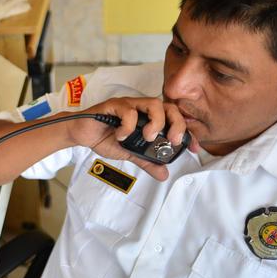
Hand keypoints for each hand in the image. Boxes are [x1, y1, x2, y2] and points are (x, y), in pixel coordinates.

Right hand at [68, 97, 196, 180]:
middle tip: (173, 141)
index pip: (175, 118)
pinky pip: (128, 111)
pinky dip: (128, 126)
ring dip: (156, 122)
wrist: (81, 133)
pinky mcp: (113, 105)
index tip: (194, 148)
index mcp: (149, 117)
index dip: (188, 132)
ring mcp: (128, 104)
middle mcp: (142, 108)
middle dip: (177, 124)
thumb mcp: (130, 153)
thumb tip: (163, 174)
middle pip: (169, 107)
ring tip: (148, 137)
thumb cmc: (104, 137)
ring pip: (153, 103)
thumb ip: (147, 161)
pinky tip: (121, 136)